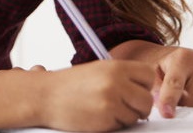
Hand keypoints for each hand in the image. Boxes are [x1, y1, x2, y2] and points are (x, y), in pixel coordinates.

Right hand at [40, 60, 154, 131]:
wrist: (43, 96)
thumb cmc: (68, 85)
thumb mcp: (97, 71)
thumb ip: (121, 76)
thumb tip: (143, 89)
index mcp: (115, 66)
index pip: (148, 75)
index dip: (144, 86)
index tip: (135, 90)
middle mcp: (115, 81)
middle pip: (147, 100)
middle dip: (139, 107)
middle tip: (125, 107)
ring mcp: (111, 101)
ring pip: (135, 116)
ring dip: (124, 117)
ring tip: (104, 110)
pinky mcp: (105, 118)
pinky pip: (121, 126)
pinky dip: (112, 124)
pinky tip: (97, 116)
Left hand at [152, 46, 192, 117]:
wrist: (181, 57)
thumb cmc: (167, 67)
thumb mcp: (152, 74)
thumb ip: (155, 90)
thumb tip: (162, 107)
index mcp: (182, 57)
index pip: (175, 84)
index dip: (170, 100)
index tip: (167, 114)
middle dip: (183, 107)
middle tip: (177, 101)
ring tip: (190, 93)